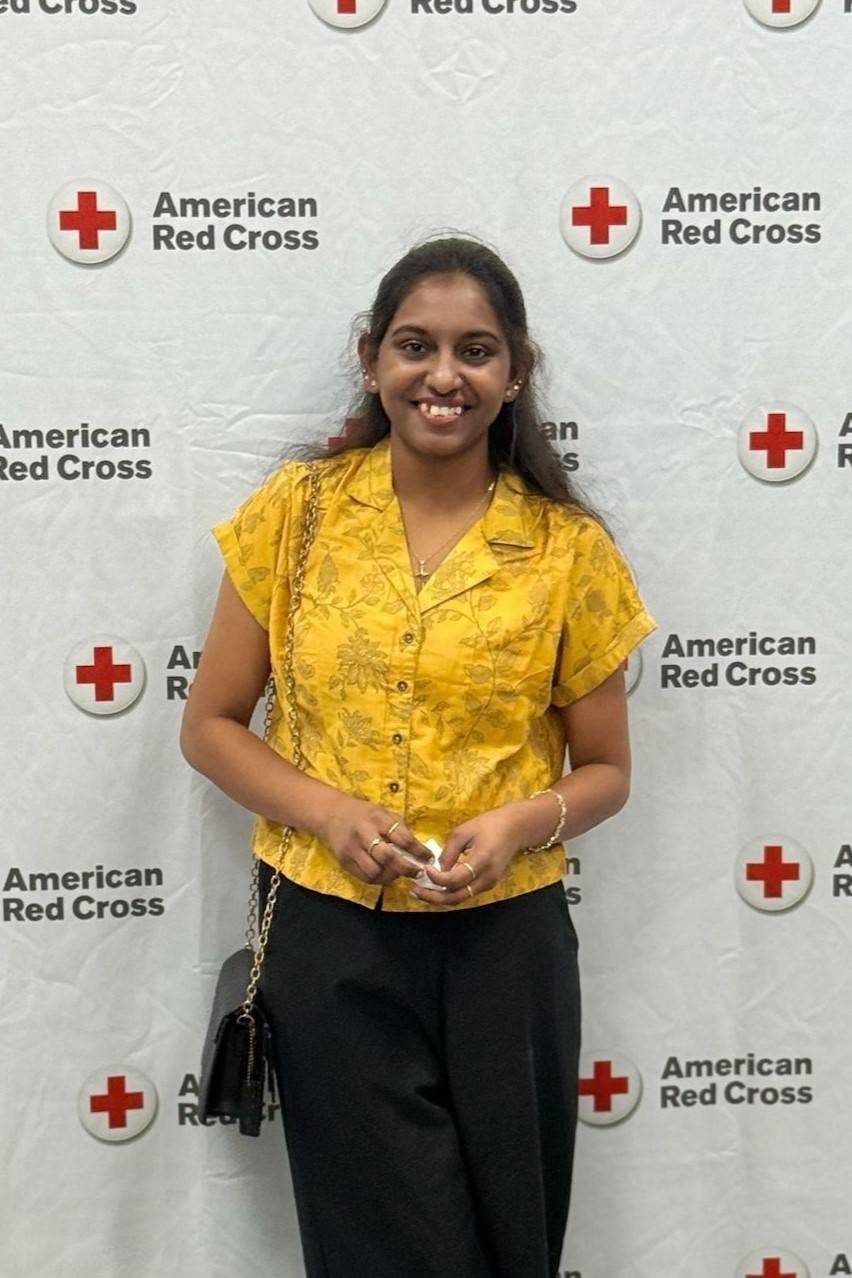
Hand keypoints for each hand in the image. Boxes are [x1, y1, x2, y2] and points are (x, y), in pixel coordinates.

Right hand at [320, 795, 432, 885]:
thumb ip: (399, 829)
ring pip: (375, 871)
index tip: (429, 858)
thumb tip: (419, 850)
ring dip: (391, 876)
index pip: (402, 838)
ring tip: (398, 873)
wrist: (331, 814)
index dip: (418, 851)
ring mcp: (352, 849)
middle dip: (406, 868)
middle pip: (388, 857)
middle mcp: (363, 834)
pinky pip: (365, 877)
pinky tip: (385, 874)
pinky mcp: (344, 862)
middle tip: (417, 872)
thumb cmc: (364, 813)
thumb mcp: (383, 813)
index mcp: (377, 818)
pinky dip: (378, 879)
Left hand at [411, 805, 527, 906]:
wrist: (516, 829)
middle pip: (456, 897)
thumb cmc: (490, 825)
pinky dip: (449, 892)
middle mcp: (486, 878)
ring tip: (420, 890)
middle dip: (432, 897)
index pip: (454, 880)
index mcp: (481, 861)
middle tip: (414, 890)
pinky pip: (465, 893)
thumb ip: (449, 851)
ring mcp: (488, 884)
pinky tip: (435, 886)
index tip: (425, 868)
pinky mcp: (487, 884)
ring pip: (460, 898)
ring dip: (439, 897)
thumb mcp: (464, 831)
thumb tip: (437, 869)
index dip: (436, 877)